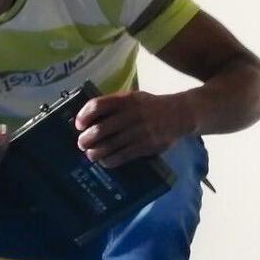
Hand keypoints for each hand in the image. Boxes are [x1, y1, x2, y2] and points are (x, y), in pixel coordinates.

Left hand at [74, 91, 190, 167]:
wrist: (179, 115)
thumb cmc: (151, 107)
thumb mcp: (134, 98)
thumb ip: (114, 105)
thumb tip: (89, 119)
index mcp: (126, 99)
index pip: (98, 105)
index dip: (84, 116)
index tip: (79, 125)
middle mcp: (132, 114)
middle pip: (101, 128)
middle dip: (87, 139)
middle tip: (82, 144)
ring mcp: (139, 131)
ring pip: (110, 145)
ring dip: (96, 152)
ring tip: (91, 155)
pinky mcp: (146, 145)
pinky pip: (122, 155)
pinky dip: (110, 160)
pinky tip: (105, 161)